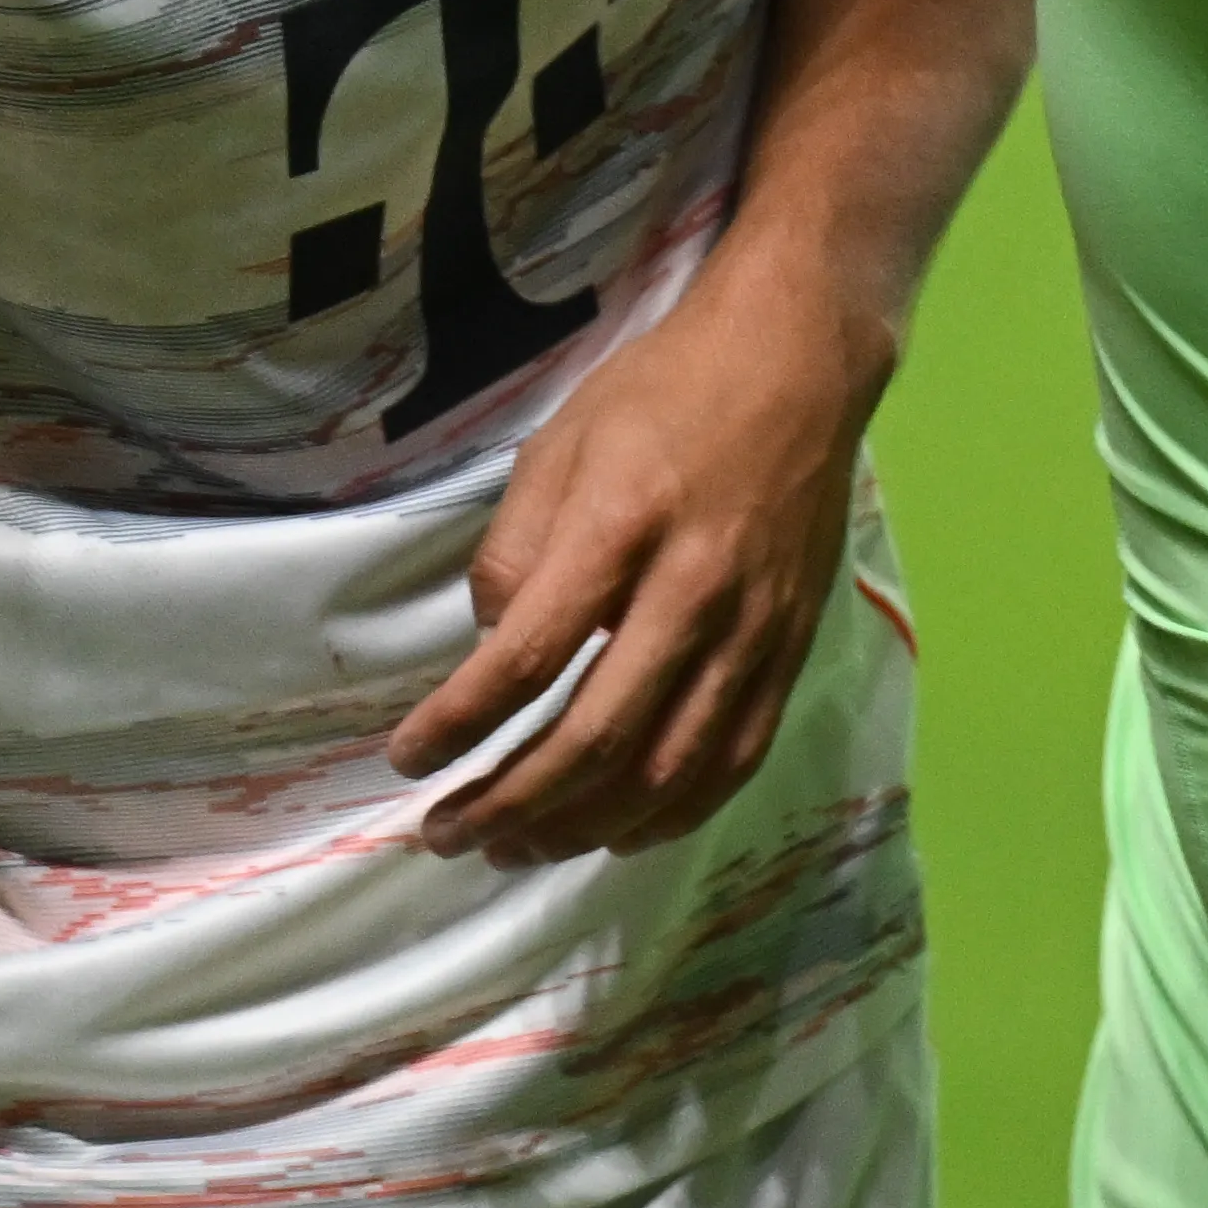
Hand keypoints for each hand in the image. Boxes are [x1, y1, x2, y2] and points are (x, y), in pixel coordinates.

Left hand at [387, 272, 882, 861]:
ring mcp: (753, 630)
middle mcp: (694, 590)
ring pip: (668, 768)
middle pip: (598, 735)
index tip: (408, 757)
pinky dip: (671, 814)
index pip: (530, 657)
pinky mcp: (790, 649)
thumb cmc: (664, 394)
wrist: (799, 361)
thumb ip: (516, 550)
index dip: (458, 722)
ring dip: (582, 826)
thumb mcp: (560, 444)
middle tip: (447, 834)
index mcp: (624, 526)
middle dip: (510, 801)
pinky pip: (733, 760)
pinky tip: (616, 833)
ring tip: (516, 846)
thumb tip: (495, 649)